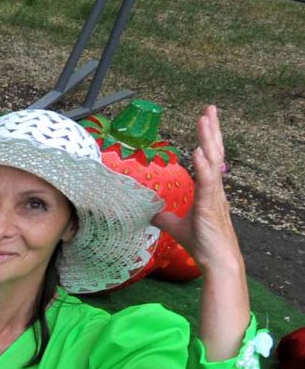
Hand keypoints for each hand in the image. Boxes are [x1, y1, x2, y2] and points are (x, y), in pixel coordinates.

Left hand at [149, 105, 241, 271]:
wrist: (217, 260)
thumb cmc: (203, 243)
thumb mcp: (178, 226)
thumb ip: (166, 218)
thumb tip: (151, 213)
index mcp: (209, 190)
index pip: (209, 157)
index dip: (207, 138)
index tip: (205, 119)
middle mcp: (215, 188)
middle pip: (214, 152)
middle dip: (211, 130)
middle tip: (209, 108)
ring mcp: (214, 195)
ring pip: (213, 161)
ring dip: (208, 139)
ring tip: (205, 119)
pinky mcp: (210, 205)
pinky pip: (208, 182)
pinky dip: (203, 166)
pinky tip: (198, 151)